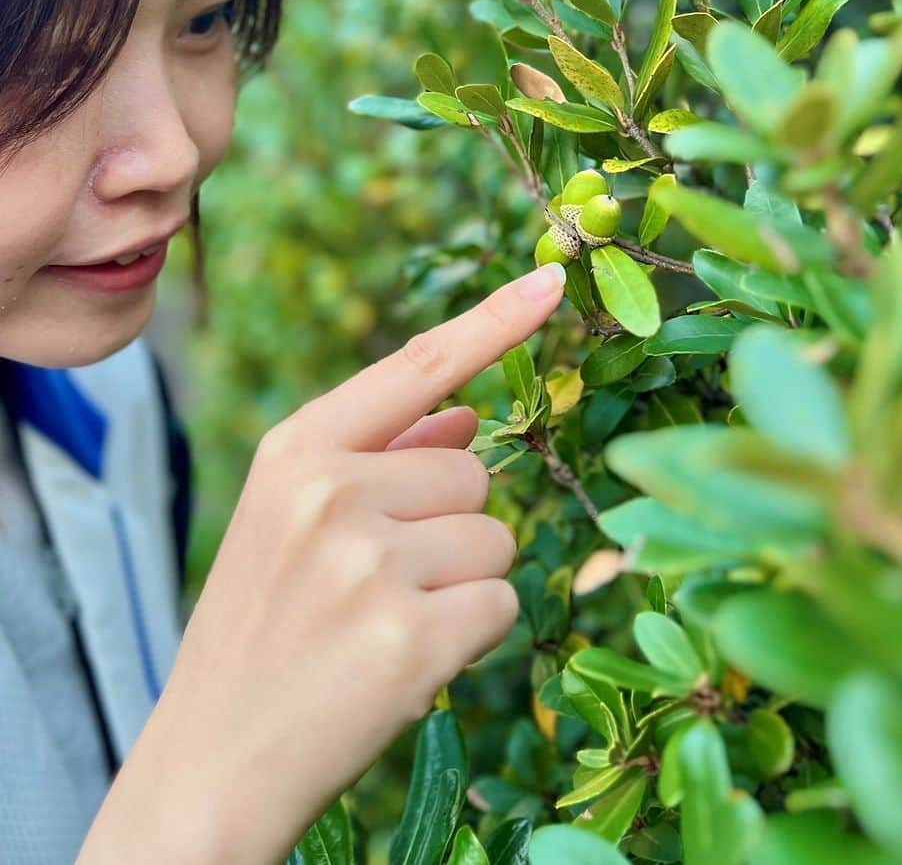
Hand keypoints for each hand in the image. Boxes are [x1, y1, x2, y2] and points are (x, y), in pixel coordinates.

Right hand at [78, 263, 565, 864]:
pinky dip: (473, 637)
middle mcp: (331, 490)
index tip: (551, 279)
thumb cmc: (262, 632)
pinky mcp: (409, 636)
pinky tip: (403, 665)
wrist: (210, 764)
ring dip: (464, 584)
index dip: (493, 321)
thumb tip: (467, 414)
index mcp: (297, 449)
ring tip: (382, 624)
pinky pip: (502, 604)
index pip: (417, 365)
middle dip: (451, 527)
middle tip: (377, 587)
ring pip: (497, 537)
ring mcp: (368, 562)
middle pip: (476, 471)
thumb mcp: (291, 522)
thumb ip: (381, 456)